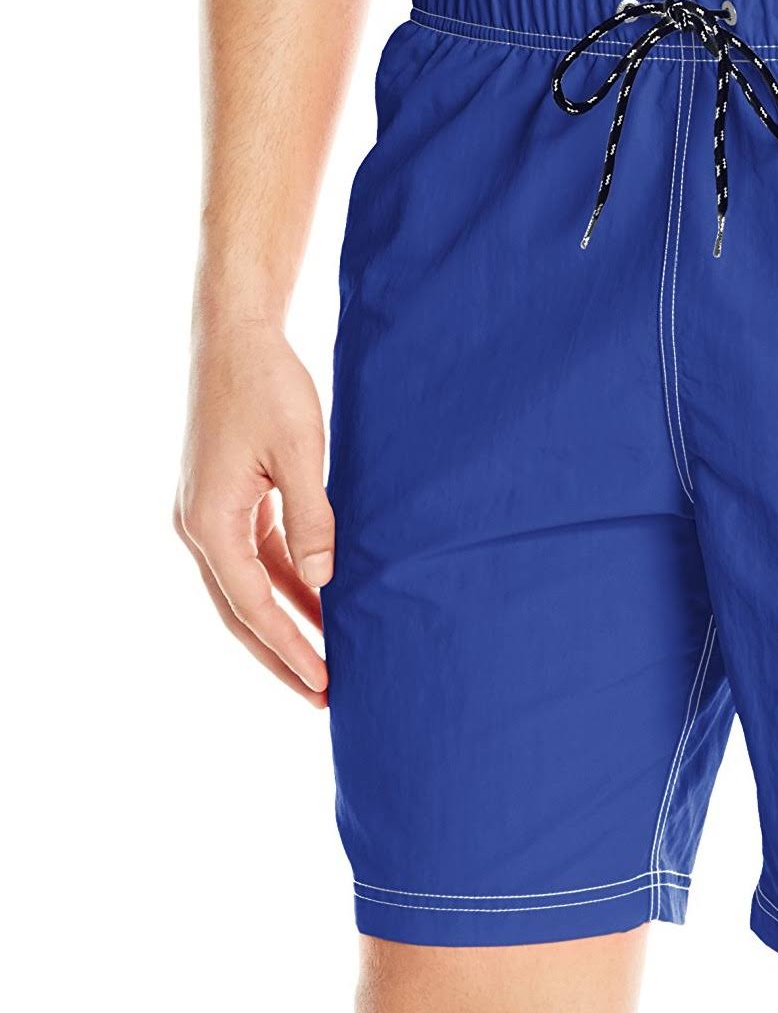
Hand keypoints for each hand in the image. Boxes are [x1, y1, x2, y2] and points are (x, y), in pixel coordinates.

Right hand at [175, 320, 332, 704]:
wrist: (236, 336)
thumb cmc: (268, 387)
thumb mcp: (299, 455)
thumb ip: (312, 521)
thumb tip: (321, 583)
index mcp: (210, 524)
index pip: (253, 607)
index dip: (291, 648)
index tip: (324, 682)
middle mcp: (200, 526)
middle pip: (241, 611)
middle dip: (281, 653)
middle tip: (322, 693)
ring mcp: (210, 513)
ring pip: (248, 586)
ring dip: (285, 619)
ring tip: (325, 655)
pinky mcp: (227, 497)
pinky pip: (256, 555)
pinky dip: (285, 581)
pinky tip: (318, 597)